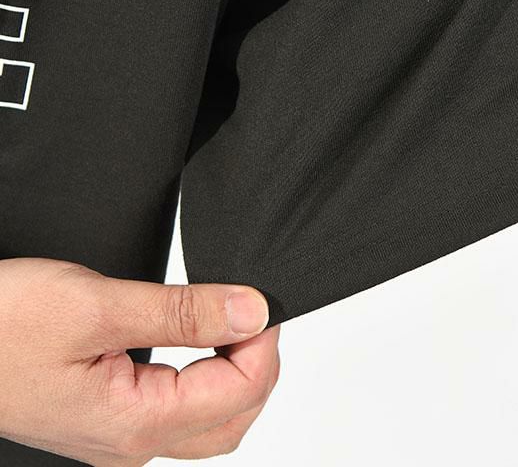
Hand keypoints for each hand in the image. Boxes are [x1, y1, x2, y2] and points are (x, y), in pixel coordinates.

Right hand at [0, 257, 279, 465]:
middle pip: (233, 418)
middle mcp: (132, 441)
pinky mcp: (111, 416)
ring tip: (236, 324)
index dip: (264, 343)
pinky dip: (208, 378)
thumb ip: (182, 312)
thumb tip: (250, 311)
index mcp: (135, 420)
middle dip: (259, 365)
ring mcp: (121, 434)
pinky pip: (182, 411)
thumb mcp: (97, 305)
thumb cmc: (2, 322)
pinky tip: (204, 344)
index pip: (238, 392)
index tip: (264, 302)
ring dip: (237, 374)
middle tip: (256, 314)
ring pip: (211, 421)